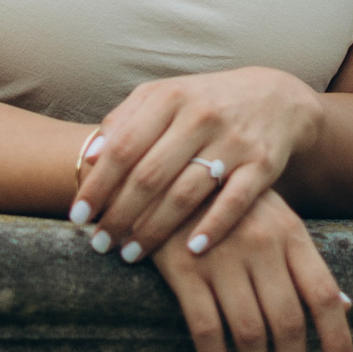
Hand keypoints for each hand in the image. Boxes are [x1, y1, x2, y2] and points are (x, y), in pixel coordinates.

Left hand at [67, 67, 319, 264]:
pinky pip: (233, 203)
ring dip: (154, 230)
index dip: (98, 184)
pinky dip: (212, 228)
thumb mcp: (165, 98)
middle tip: (100, 245)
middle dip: (120, 215)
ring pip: (185, 193)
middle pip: (150, 175)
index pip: (123, 145)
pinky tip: (190, 252)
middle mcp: (200, 116)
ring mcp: (233, 140)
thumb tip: (90, 156)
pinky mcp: (262, 164)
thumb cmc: (204, 103)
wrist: (274, 98)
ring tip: (130, 254)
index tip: (78, 216)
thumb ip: (126, 121)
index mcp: (170, 97)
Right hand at [153, 186, 352, 351]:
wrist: (173, 169)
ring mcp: (222, 256)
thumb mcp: (276, 219)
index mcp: (290, 232)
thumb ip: (306, 263)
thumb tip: (346, 306)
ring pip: (250, 332)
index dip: (337, 340)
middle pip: (288, 322)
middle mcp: (261, 245)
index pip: (324, 295)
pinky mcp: (184, 269)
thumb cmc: (231, 202)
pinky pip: (206, 328)